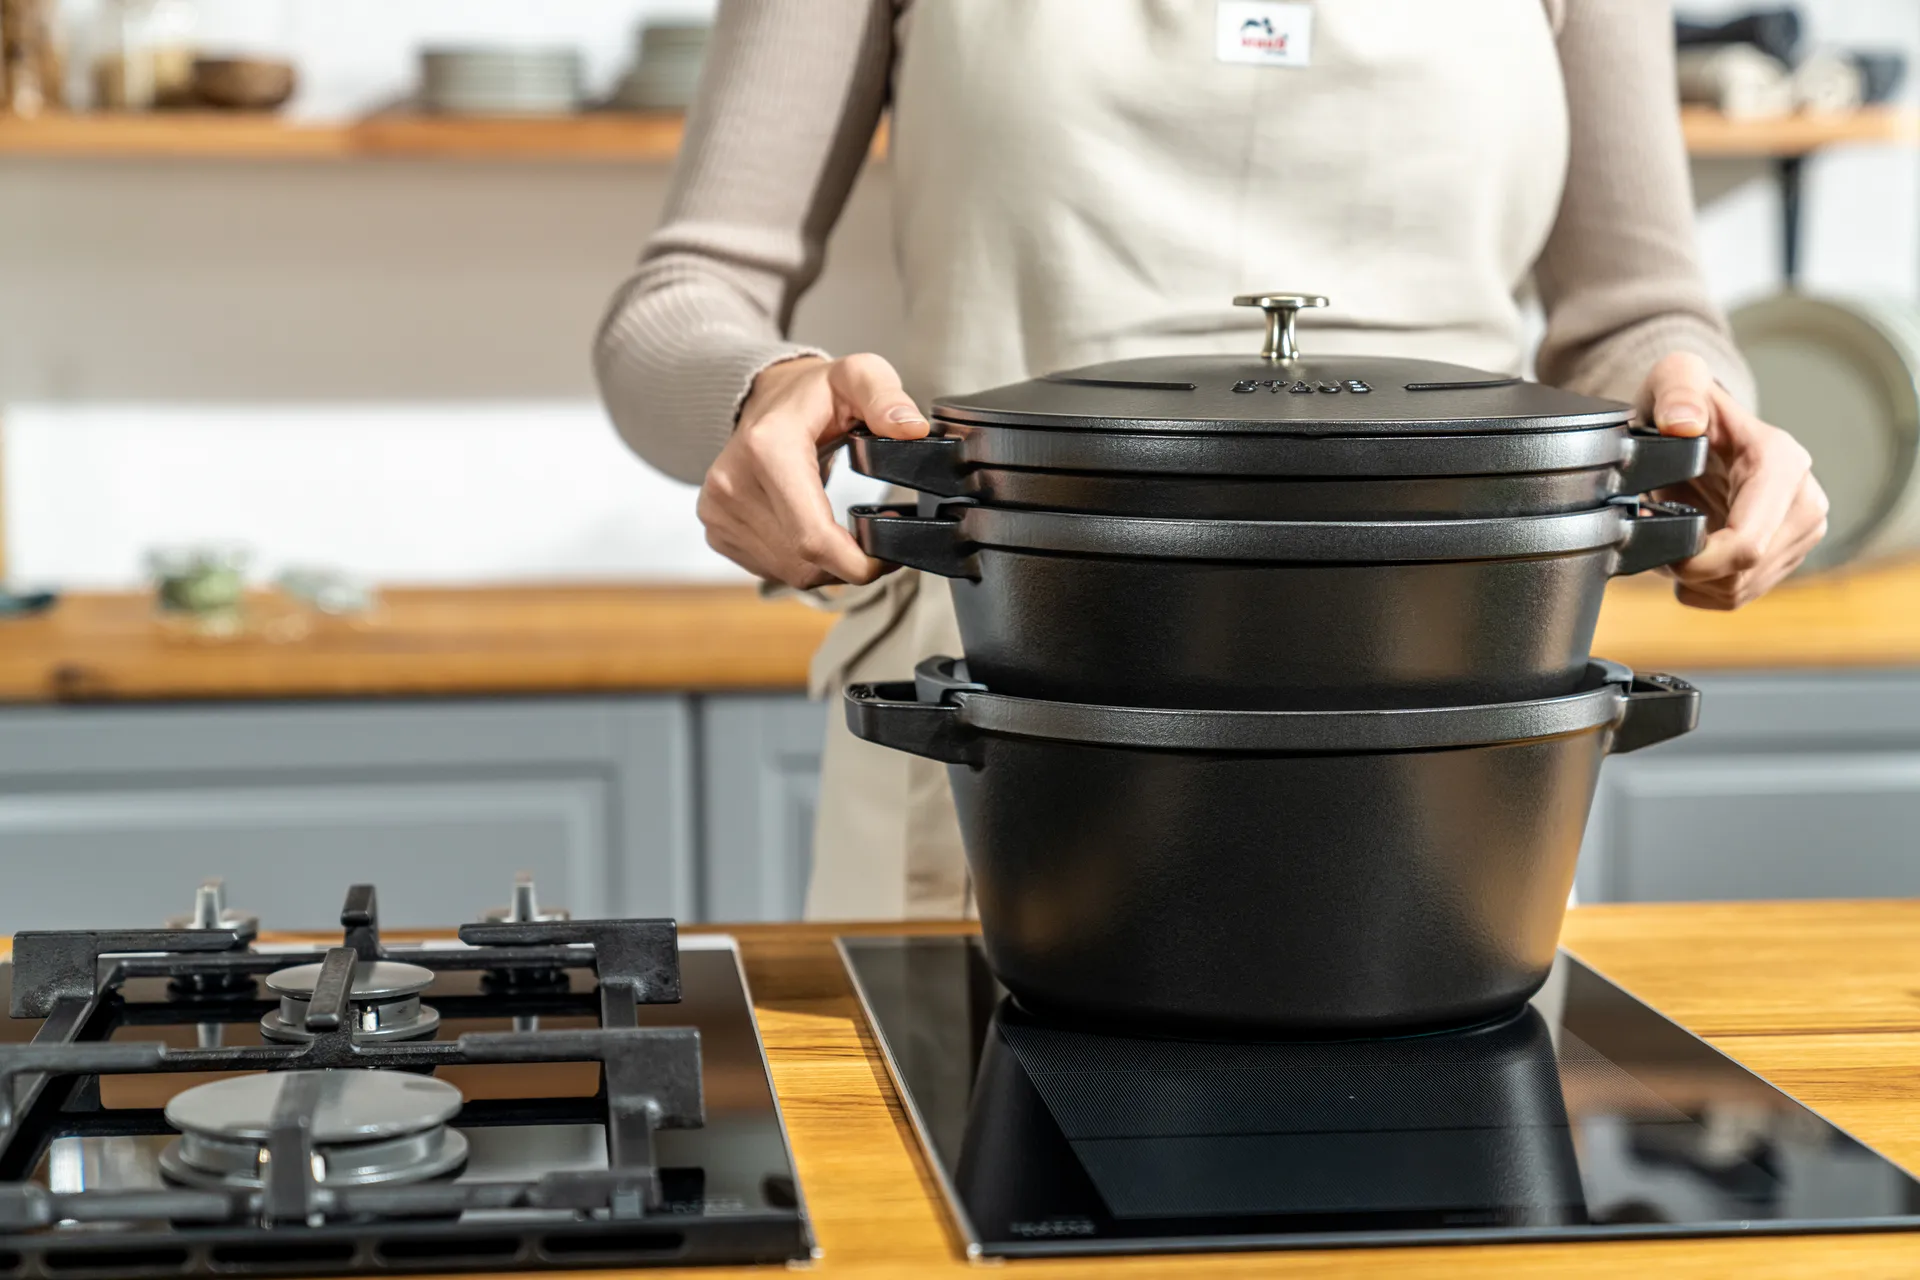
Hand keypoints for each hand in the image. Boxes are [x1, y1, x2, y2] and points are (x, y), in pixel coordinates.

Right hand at [698, 353, 927, 588]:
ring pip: (790, 572)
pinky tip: (814, 531)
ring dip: (826, 565)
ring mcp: (719, 510)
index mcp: (768, 448)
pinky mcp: (716, 528)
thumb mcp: (859, 376)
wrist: (764, 398)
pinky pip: (771, 568)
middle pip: (805, 562)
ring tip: (846, 532)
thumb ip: (887, 398)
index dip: (857, 563)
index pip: (813, 537)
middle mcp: (733, 483)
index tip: (887, 556)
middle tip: (876, 539)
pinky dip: (801, 561)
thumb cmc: (813, 393)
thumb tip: (911, 428)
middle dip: (848, 563)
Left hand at [1638, 352, 1829, 609]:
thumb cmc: (1685, 403)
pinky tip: (1689, 553)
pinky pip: (1737, 597)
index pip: (1749, 542)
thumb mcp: (1673, 378)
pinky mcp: (1786, 557)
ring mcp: (1800, 533)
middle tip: (1658, 533)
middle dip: (1691, 567)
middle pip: (1743, 572)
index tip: (1662, 552)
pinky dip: (1702, 588)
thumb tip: (1683, 424)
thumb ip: (1677, 390)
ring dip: (1694, 577)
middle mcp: (1804, 500)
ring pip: (1739, 590)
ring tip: (1673, 534)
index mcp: (1781, 462)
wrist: (1699, 425)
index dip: (1700, 561)